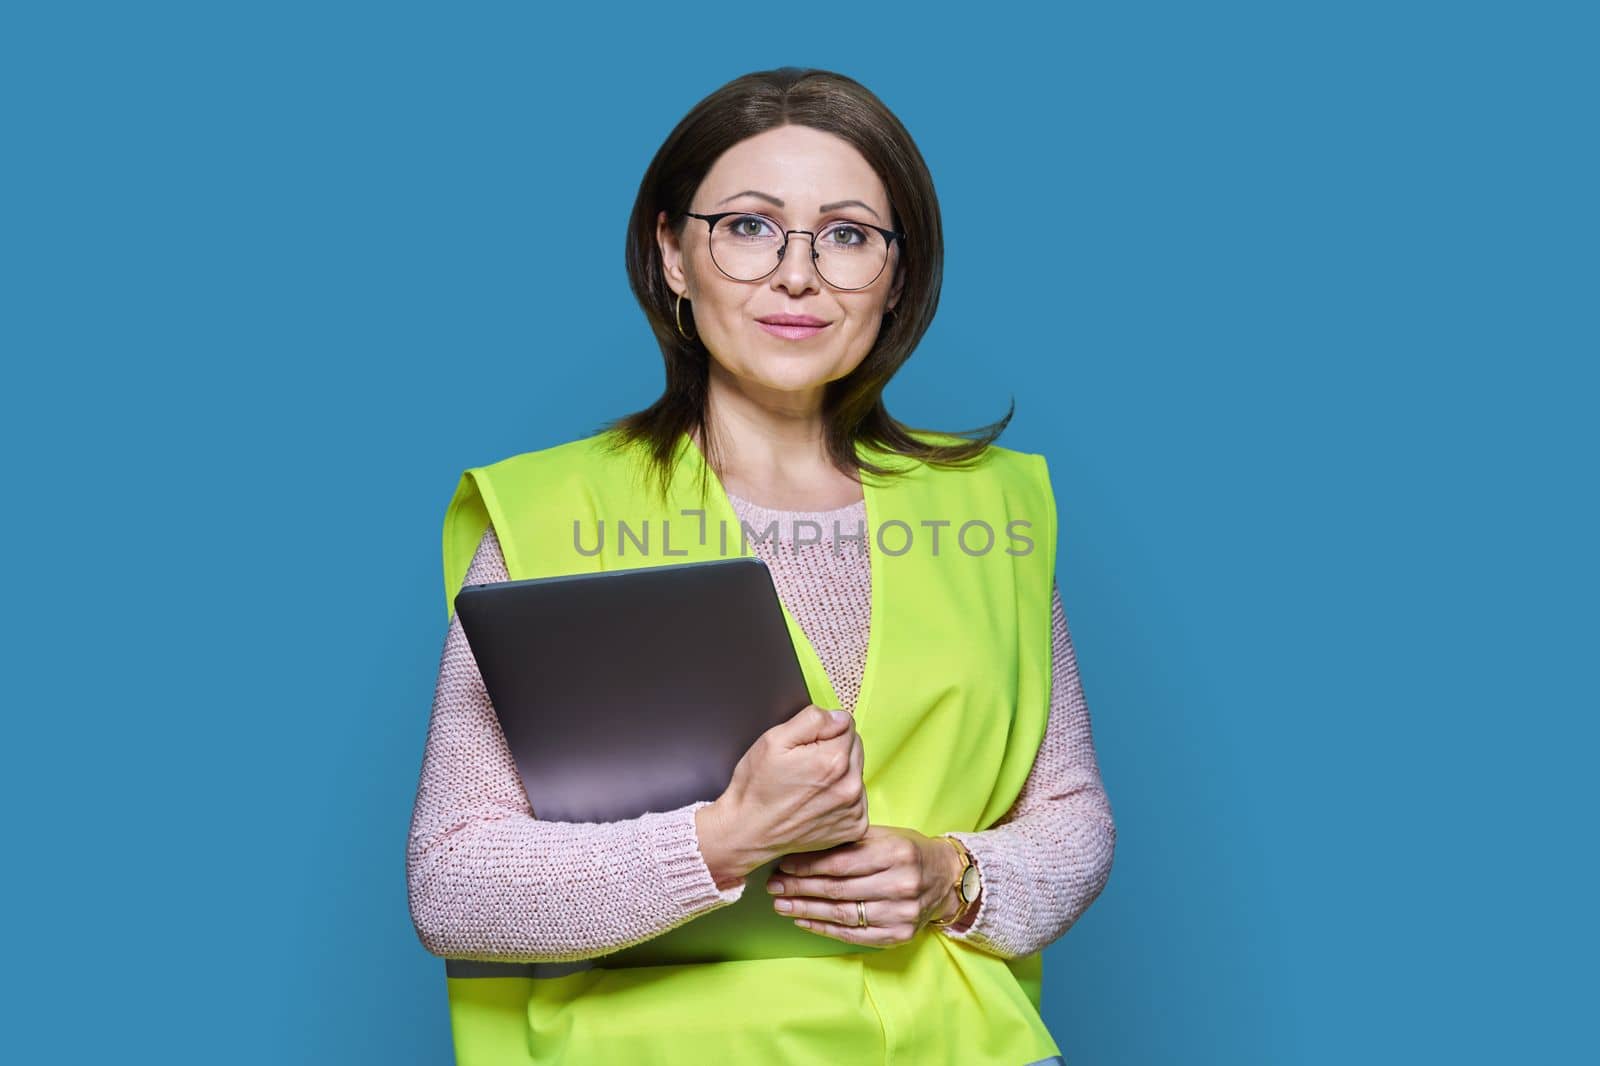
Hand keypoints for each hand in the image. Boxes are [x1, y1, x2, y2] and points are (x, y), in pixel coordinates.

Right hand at [697, 704, 867, 886]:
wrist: (747, 832)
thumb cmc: (757, 787)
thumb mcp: (774, 739)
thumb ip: (812, 720)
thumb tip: (840, 717)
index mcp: (834, 760)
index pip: (846, 725)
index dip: (823, 731)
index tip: (804, 747)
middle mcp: (850, 785)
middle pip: (855, 748)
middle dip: (833, 750)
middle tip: (804, 766)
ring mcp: (854, 809)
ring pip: (856, 773)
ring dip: (839, 775)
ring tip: (809, 787)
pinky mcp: (855, 827)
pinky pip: (858, 799)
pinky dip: (842, 799)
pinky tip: (818, 803)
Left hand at [763, 825, 962, 946]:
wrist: (945, 879)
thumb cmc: (906, 852)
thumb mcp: (883, 836)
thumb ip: (848, 842)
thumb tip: (802, 846)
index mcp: (895, 853)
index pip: (842, 863)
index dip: (808, 866)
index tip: (783, 865)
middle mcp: (900, 885)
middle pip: (838, 890)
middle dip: (800, 889)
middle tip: (774, 887)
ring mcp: (900, 914)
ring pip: (842, 915)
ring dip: (806, 911)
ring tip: (781, 906)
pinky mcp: (898, 935)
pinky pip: (853, 935)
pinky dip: (824, 928)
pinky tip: (804, 921)